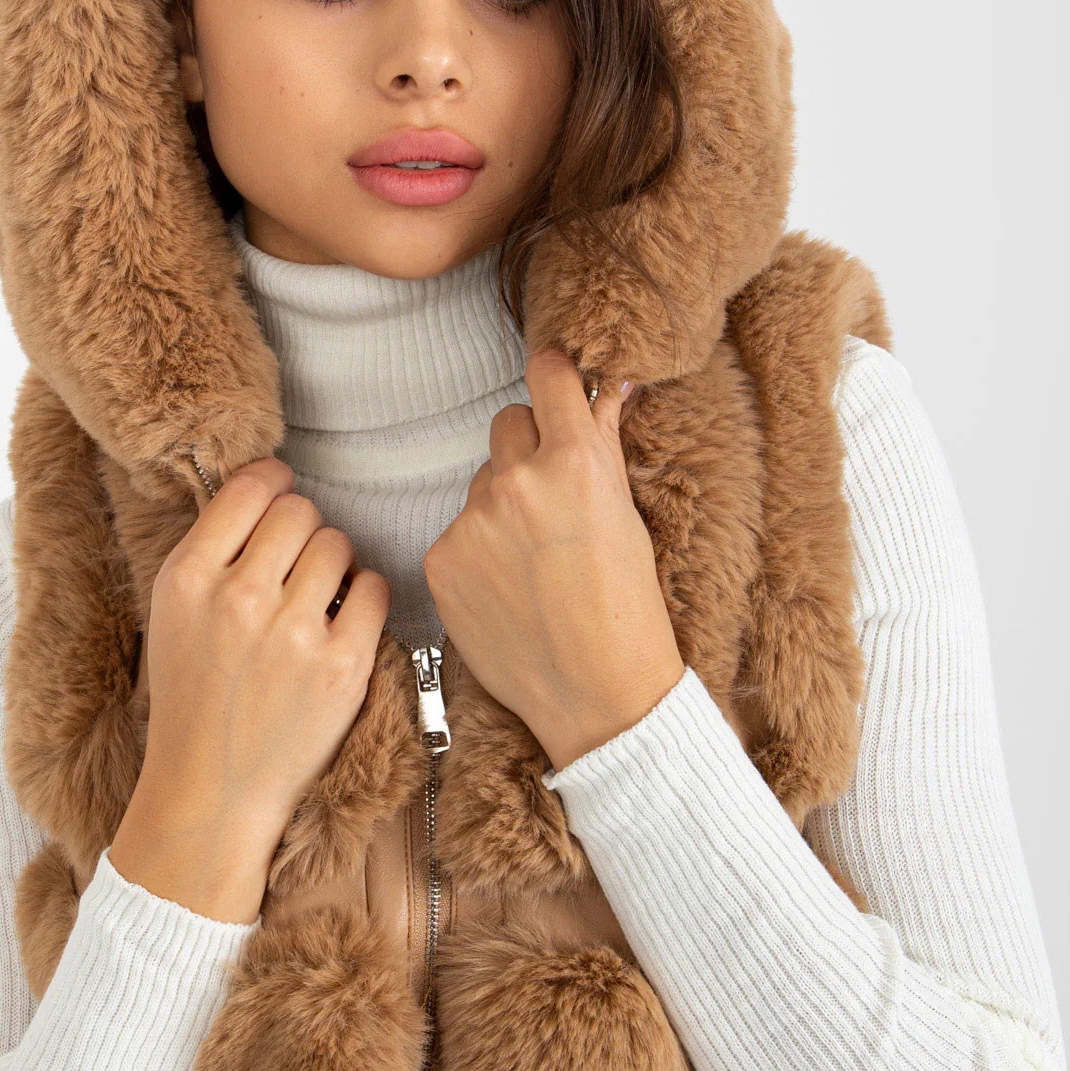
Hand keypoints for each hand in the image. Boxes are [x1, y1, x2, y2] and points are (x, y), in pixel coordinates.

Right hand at [109, 457, 391, 922]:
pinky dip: (362, 598)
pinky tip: (340, 621)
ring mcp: (294, 632)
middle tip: (292, 567)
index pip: (251, 488)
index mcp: (188, 578)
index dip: (273, 485)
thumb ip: (212, 552)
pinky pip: (373, 588)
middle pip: (299, 511)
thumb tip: (266, 491)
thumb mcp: (173, 614)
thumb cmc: (194, 697)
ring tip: (313, 600)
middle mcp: (239, 598)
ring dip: (332, 564)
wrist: (212, 789)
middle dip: (301, 532)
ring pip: (338, 543)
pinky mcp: (342, 665)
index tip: (280, 498)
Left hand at [423, 348, 684, 772]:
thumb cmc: (628, 609)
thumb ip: (604, 447)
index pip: (548, 375)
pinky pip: (457, 531)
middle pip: (507, 423)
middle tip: (553, 502)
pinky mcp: (441, 559)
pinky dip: (477, 552)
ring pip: (482, 483)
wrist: (598, 695)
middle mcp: (519, 482)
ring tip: (534, 564)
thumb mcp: (627, 518)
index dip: (554, 376)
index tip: (555, 385)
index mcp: (576, 463)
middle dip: (529, 449)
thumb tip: (605, 387)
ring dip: (501, 506)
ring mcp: (473, 522)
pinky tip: (507, 590)